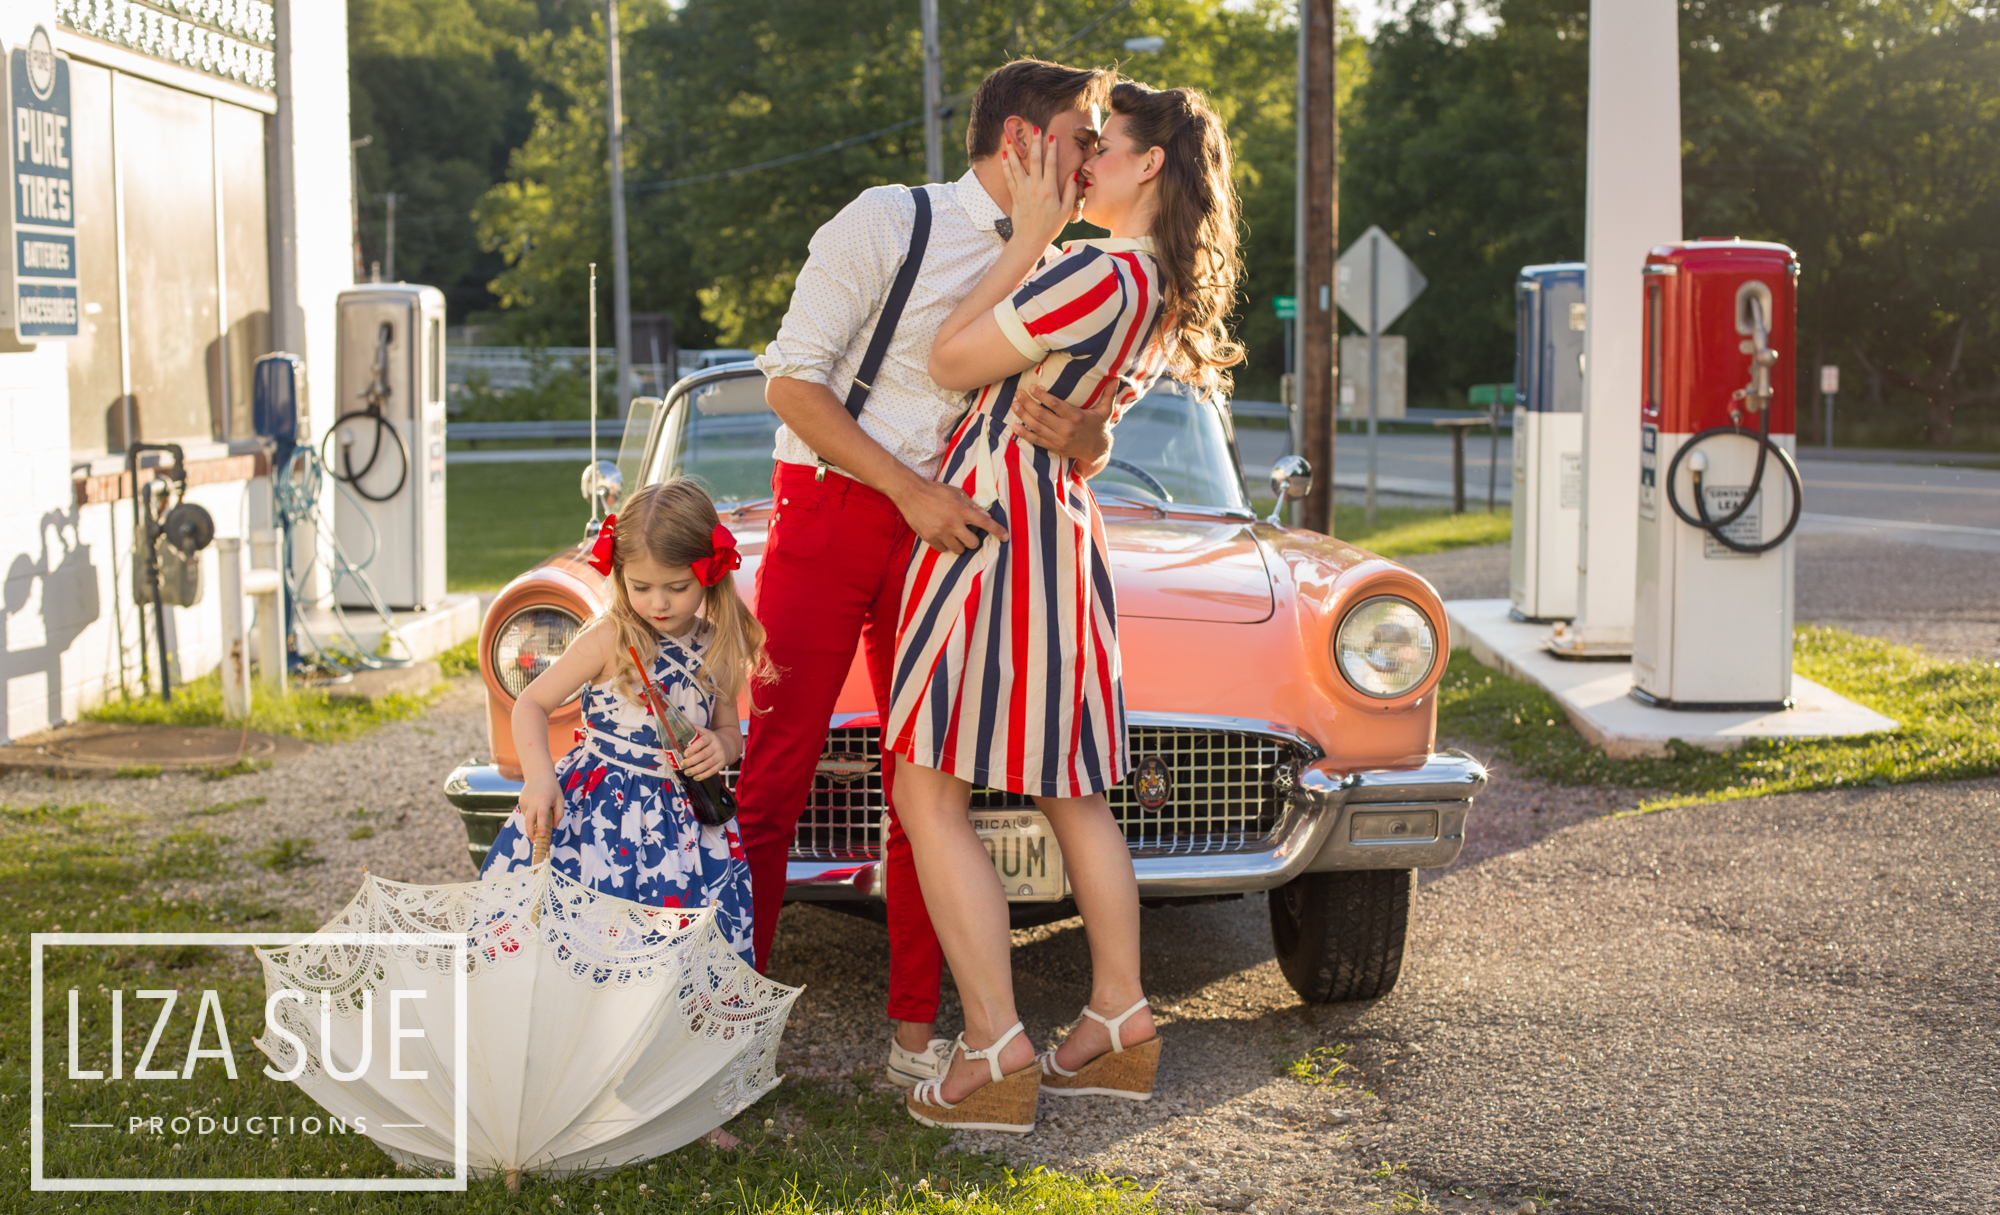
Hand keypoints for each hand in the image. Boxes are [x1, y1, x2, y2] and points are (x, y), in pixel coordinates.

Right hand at [519, 776, 562, 842]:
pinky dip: (530, 816)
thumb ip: (559, 814)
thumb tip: (555, 827)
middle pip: (528, 821)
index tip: (542, 836)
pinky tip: (535, 810)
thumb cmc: (552, 788)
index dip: (541, 826)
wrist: (538, 774)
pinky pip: (525, 813)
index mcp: (543, 800)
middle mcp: (532, 802)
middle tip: (534, 841)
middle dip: (530, 832)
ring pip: (527, 818)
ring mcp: (524, 802)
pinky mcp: (520, 802)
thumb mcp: (560, 799)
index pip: (541, 816)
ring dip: (531, 824)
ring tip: (538, 823)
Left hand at [680, 727, 729, 781]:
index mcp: (711, 737)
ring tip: (686, 772)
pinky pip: (712, 771)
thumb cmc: (710, 739)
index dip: (693, 748)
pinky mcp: (722, 764)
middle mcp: (717, 746)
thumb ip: (694, 729)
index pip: (702, 742)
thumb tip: (677, 724)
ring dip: (696, 770)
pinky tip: (695, 777)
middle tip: (682, 764)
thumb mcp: (705, 732)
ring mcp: (720, 756)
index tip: (685, 754)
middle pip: (704, 754)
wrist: (728, 744)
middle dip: (692, 761)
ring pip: (708, 764)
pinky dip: (703, 775)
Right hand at [896, 478, 1009, 554]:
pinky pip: (943, 549)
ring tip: (953, 535)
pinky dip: (945, 545)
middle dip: (972, 540)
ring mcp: (940, 532)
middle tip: (967, 533)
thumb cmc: (935, 491)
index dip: (998, 532)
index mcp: (962, 510)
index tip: (1006, 538)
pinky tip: (942, 535)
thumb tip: (986, 516)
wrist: (911, 493)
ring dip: (959, 544)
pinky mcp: (929, 538)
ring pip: (958, 550)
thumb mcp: (956, 493)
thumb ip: (972, 506)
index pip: (985, 524)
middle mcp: (953, 523)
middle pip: (972, 543)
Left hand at [1000, 123, 1080, 251]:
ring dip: (1015, 150)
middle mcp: (1035, 188)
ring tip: (1012, 137)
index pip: (1051, 165)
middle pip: (1034, 160)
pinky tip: (1005, 154)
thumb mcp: (1066, 211)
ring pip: (1018, 166)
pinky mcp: (1015, 195)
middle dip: (1034, 143)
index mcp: (1050, 190)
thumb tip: (1073, 174)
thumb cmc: (1051, 226)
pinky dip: (1006, 165)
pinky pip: (1009, 177)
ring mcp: (1023, 191)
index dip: (1051, 149)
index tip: (1051, 136)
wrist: (1030, 240)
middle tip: (1034, 128)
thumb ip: (1070, 191)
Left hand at [1007, 382, 1110, 463]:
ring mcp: (1059, 440)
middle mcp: (1067, 429)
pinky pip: (1036, 441)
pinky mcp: (1054, 447)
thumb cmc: (1098, 426)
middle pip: (1042, 415)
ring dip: (1023, 416)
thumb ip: (1108, 394)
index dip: (1042, 396)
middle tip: (1018, 393)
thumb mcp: (1106, 411)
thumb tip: (1117, 378)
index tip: (1032, 387)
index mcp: (1077, 417)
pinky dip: (1024, 434)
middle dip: (1028, 404)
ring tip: (1014, 404)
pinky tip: (1015, 426)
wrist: (1097, 451)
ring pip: (1037, 427)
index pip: (1056, 405)